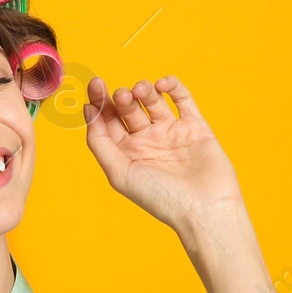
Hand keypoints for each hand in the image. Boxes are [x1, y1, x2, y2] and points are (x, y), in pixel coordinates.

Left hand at [82, 75, 244, 237]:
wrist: (204, 208)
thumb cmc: (160, 198)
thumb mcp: (119, 173)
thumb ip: (99, 142)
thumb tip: (88, 110)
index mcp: (126, 153)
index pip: (107, 122)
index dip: (99, 102)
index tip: (95, 84)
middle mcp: (147, 141)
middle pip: (128, 109)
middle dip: (121, 97)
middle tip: (122, 95)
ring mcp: (171, 132)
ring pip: (152, 100)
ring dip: (143, 89)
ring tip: (141, 90)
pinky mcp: (195, 126)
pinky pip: (183, 99)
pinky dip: (172, 86)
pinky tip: (162, 84)